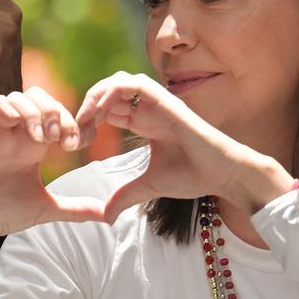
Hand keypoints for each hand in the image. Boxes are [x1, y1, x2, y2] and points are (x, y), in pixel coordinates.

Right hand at [0, 87, 106, 246]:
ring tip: (41, 138)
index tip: (78, 144)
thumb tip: (108, 216)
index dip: (72, 121)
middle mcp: (14, 132)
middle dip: (54, 111)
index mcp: (33, 143)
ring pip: (15, 97)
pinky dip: (0, 107)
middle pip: (38, 97)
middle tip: (60, 138)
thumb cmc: (3, 213)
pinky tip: (13, 123)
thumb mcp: (46, 208)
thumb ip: (76, 208)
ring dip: (32, 112)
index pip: (56, 113)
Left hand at [75, 72, 293, 220]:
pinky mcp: (165, 100)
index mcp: (143, 122)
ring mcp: (156, 102)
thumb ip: (125, 196)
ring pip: (118, 81)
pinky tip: (100, 111)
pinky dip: (112, 91)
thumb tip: (106, 217)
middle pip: (108, 92)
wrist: (222, 174)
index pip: (108, 109)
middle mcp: (148, 109)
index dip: (88, 121)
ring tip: (86, 117)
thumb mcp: (148, 186)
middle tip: (77, 130)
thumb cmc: (193, 176)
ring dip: (97, 94)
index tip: (77, 142)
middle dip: (87, 106)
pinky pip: (133, 84)